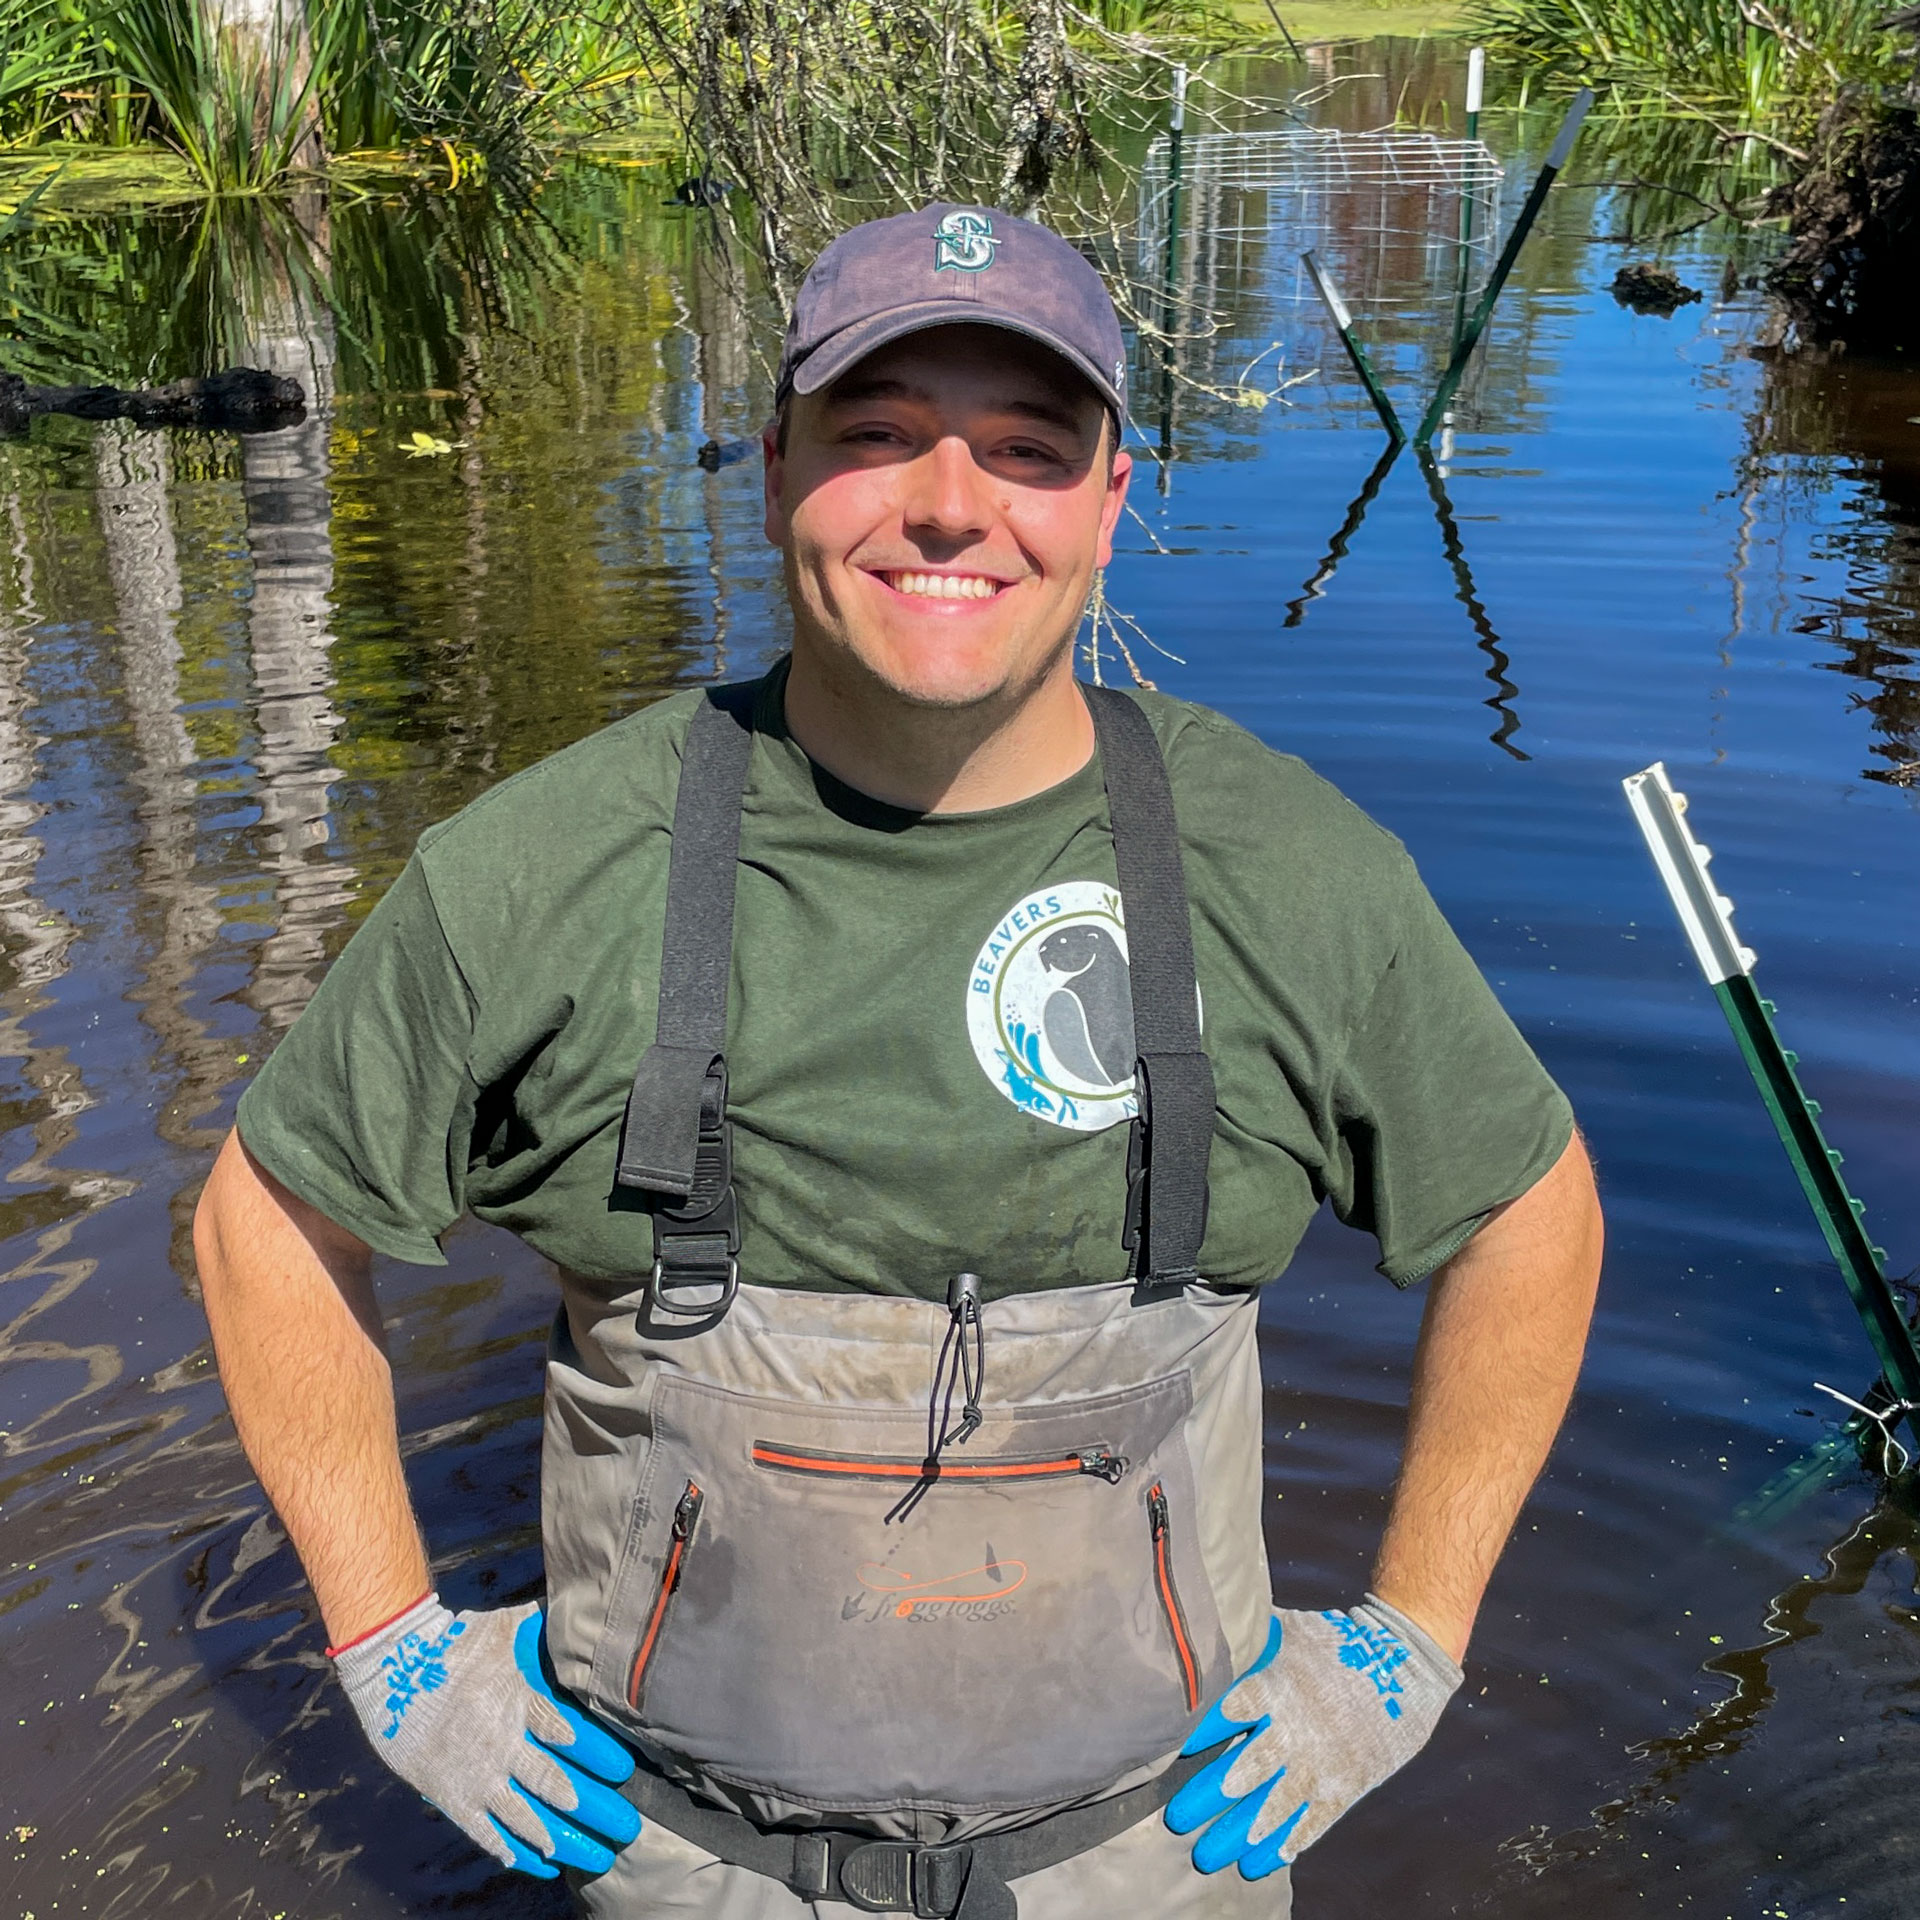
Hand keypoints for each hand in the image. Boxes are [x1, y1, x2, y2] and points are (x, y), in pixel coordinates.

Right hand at [332, 1595, 641, 1877]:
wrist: (393, 1671)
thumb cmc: (452, 1643)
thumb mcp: (503, 1627)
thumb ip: (542, 1623)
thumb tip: (575, 1602)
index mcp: (518, 1703)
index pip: (567, 1732)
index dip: (596, 1751)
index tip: (623, 1769)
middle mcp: (502, 1744)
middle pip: (551, 1781)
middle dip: (588, 1805)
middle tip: (620, 1824)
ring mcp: (476, 1774)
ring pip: (521, 1814)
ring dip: (550, 1835)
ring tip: (577, 1850)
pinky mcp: (450, 1794)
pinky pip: (481, 1829)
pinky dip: (503, 1846)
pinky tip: (524, 1859)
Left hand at [1165, 1594, 1460, 1878]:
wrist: (1401, 1667)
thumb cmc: (1332, 1644)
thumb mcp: (1288, 1632)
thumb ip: (1245, 1641)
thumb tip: (1201, 1625)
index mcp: (1276, 1687)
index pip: (1227, 1710)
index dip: (1197, 1732)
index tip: (1166, 1751)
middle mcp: (1295, 1732)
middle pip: (1244, 1770)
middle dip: (1208, 1796)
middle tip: (1175, 1819)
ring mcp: (1320, 1765)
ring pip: (1272, 1809)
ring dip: (1238, 1834)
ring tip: (1206, 1855)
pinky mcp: (1342, 1788)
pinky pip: (1310, 1824)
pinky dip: (1284, 1845)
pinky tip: (1257, 1863)